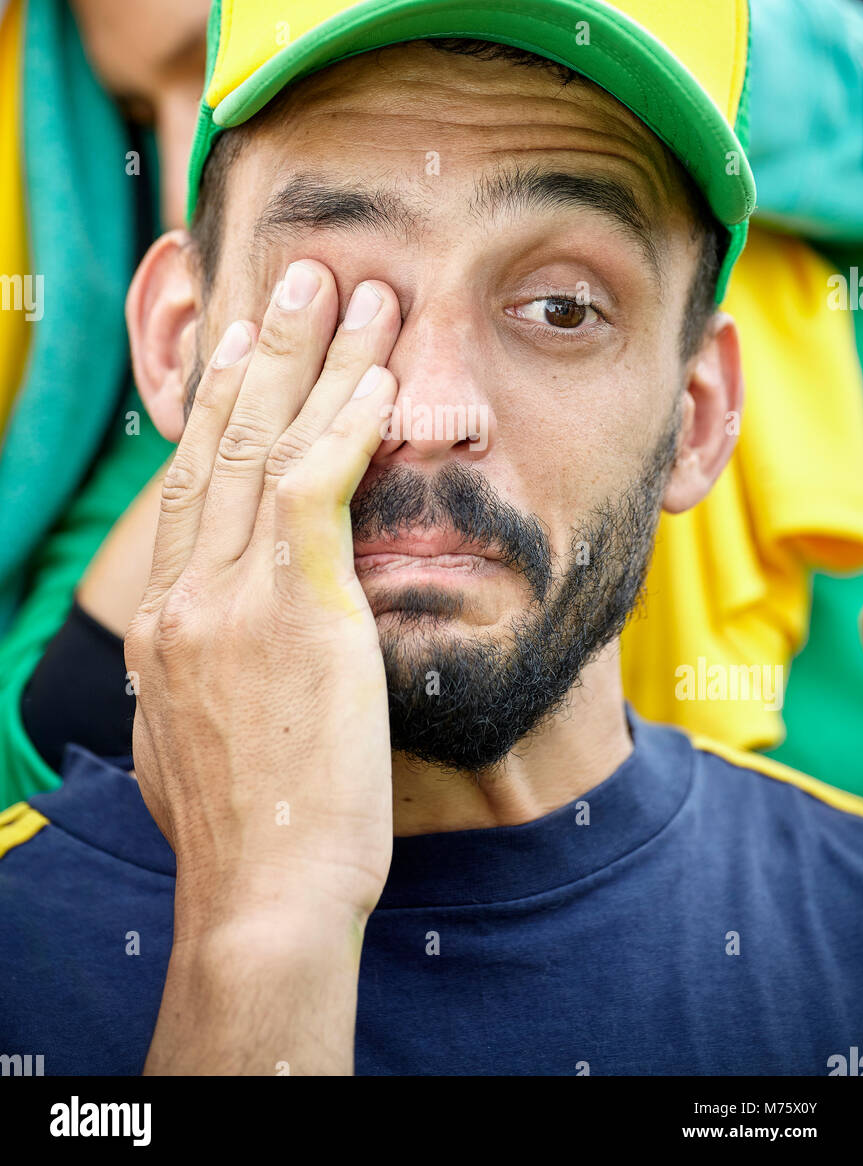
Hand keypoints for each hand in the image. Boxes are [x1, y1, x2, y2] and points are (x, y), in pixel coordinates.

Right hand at [125, 262, 400, 935]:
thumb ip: (192, 680)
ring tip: (345, 289)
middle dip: (259, 353)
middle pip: (220, 444)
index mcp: (167, 626)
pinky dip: (346, 424)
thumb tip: (189, 662)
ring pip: (267, 446)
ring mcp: (233, 601)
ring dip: (311, 359)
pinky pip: (317, 490)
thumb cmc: (248, 838)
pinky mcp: (295, 614)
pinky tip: (378, 375)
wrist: (263, 898)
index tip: (236, 356)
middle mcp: (188, 597)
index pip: (190, 489)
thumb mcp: (192, 743)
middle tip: (289, 281)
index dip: (214, 412)